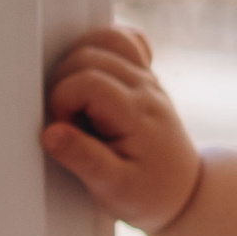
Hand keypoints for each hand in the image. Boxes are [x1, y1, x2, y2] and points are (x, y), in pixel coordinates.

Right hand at [43, 26, 202, 233]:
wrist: (185, 193)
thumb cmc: (148, 195)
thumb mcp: (114, 188)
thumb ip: (84, 159)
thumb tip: (50, 132)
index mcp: (136, 113)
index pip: (87, 82)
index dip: (62, 101)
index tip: (65, 130)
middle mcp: (144, 88)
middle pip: (89, 55)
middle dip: (63, 83)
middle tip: (69, 119)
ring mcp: (146, 78)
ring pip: (105, 40)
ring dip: (78, 62)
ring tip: (77, 99)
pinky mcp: (143, 77)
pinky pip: (124, 42)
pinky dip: (104, 48)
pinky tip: (94, 76)